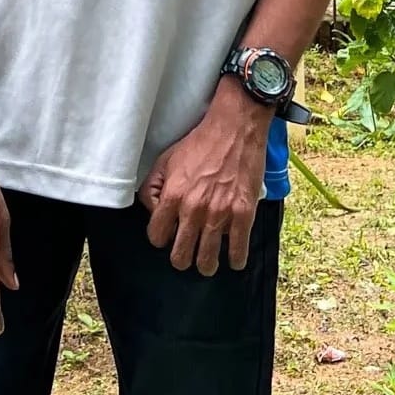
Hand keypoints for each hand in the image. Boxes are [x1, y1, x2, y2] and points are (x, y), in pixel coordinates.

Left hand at [138, 80, 270, 272]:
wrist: (234, 130)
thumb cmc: (200, 143)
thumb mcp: (165, 160)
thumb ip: (152, 188)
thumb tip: (152, 211)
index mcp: (172, 196)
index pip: (157, 237)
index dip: (161, 238)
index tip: (168, 235)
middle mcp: (194, 209)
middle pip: (180, 256)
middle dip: (181, 258)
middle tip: (187, 254)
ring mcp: (219, 214)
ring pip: (207, 260)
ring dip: (206, 264)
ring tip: (208, 262)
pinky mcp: (243, 214)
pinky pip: (238, 251)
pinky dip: (236, 260)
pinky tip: (234, 259)